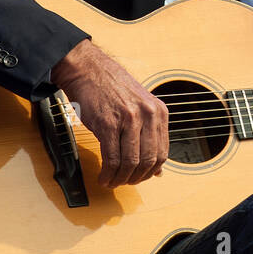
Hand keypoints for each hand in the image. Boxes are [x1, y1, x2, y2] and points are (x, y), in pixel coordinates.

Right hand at [51, 38, 168, 186]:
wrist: (90, 70)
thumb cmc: (112, 88)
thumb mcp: (141, 107)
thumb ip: (150, 134)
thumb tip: (158, 170)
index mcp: (159, 112)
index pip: (162, 153)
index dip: (151, 171)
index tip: (141, 177)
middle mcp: (148, 114)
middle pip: (148, 160)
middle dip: (136, 178)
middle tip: (125, 183)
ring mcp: (129, 119)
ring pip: (130, 162)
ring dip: (120, 179)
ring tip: (112, 181)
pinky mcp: (108, 124)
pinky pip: (112, 158)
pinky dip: (108, 173)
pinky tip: (104, 176)